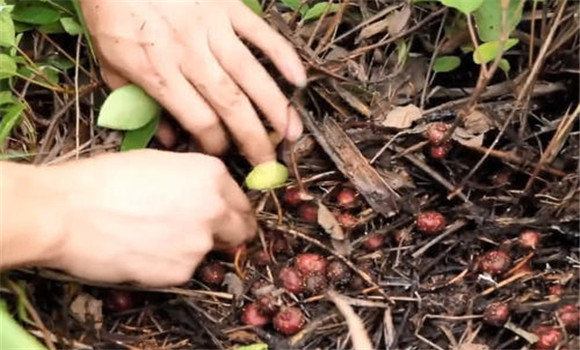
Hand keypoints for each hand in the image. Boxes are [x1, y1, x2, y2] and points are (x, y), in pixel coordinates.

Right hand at [40, 150, 255, 286]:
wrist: (67, 211)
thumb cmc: (104, 178)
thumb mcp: (158, 163)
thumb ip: (192, 180)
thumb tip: (201, 195)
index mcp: (212, 174)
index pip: (241, 201)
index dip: (231, 210)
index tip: (225, 218)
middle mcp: (215, 207)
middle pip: (239, 229)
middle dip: (225, 233)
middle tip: (199, 234)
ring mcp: (201, 242)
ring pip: (209, 250)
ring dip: (192, 248)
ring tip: (154, 239)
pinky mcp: (182, 271)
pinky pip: (183, 270)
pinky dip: (169, 266)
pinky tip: (142, 252)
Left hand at [79, 0, 306, 164]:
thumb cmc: (112, 16)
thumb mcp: (111, 65)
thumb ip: (139, 103)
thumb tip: (169, 137)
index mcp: (160, 73)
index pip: (200, 120)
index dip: (216, 144)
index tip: (223, 154)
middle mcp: (191, 56)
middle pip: (232, 106)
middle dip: (255, 141)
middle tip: (270, 165)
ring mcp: (213, 30)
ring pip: (252, 76)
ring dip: (275, 108)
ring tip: (292, 134)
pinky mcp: (228, 8)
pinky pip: (261, 35)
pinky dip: (282, 56)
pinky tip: (298, 80)